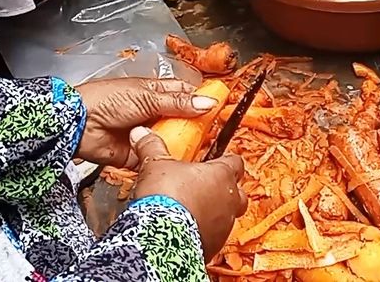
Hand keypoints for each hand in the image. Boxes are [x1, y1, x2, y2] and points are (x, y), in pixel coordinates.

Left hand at [75, 78, 217, 167]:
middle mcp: (155, 113)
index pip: (186, 95)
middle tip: (217, 135)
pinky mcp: (140, 155)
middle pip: (183, 121)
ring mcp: (148, 135)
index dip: (202, 101)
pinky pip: (160, 159)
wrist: (78, 126)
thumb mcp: (147, 97)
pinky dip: (170, 162)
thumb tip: (208, 103)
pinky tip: (185, 166)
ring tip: (206, 152)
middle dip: (198, 128)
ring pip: (174, 141)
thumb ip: (178, 104)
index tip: (220, 110)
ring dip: (186, 146)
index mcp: (156, 93)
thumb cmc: (108, 100)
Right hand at [130, 127, 246, 260]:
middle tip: (207, 186)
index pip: (235, 162)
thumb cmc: (166, 197)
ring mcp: (224, 225)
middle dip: (226, 190)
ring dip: (215, 212)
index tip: (217, 159)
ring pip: (228, 216)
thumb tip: (141, 133)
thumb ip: (152, 147)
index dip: (226, 160)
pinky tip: (188, 229)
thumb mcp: (156, 165)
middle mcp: (228, 200)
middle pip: (238, 192)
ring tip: (195, 209)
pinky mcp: (214, 245)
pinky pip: (215, 236)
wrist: (162, 237)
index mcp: (221, 175)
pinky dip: (205, 232)